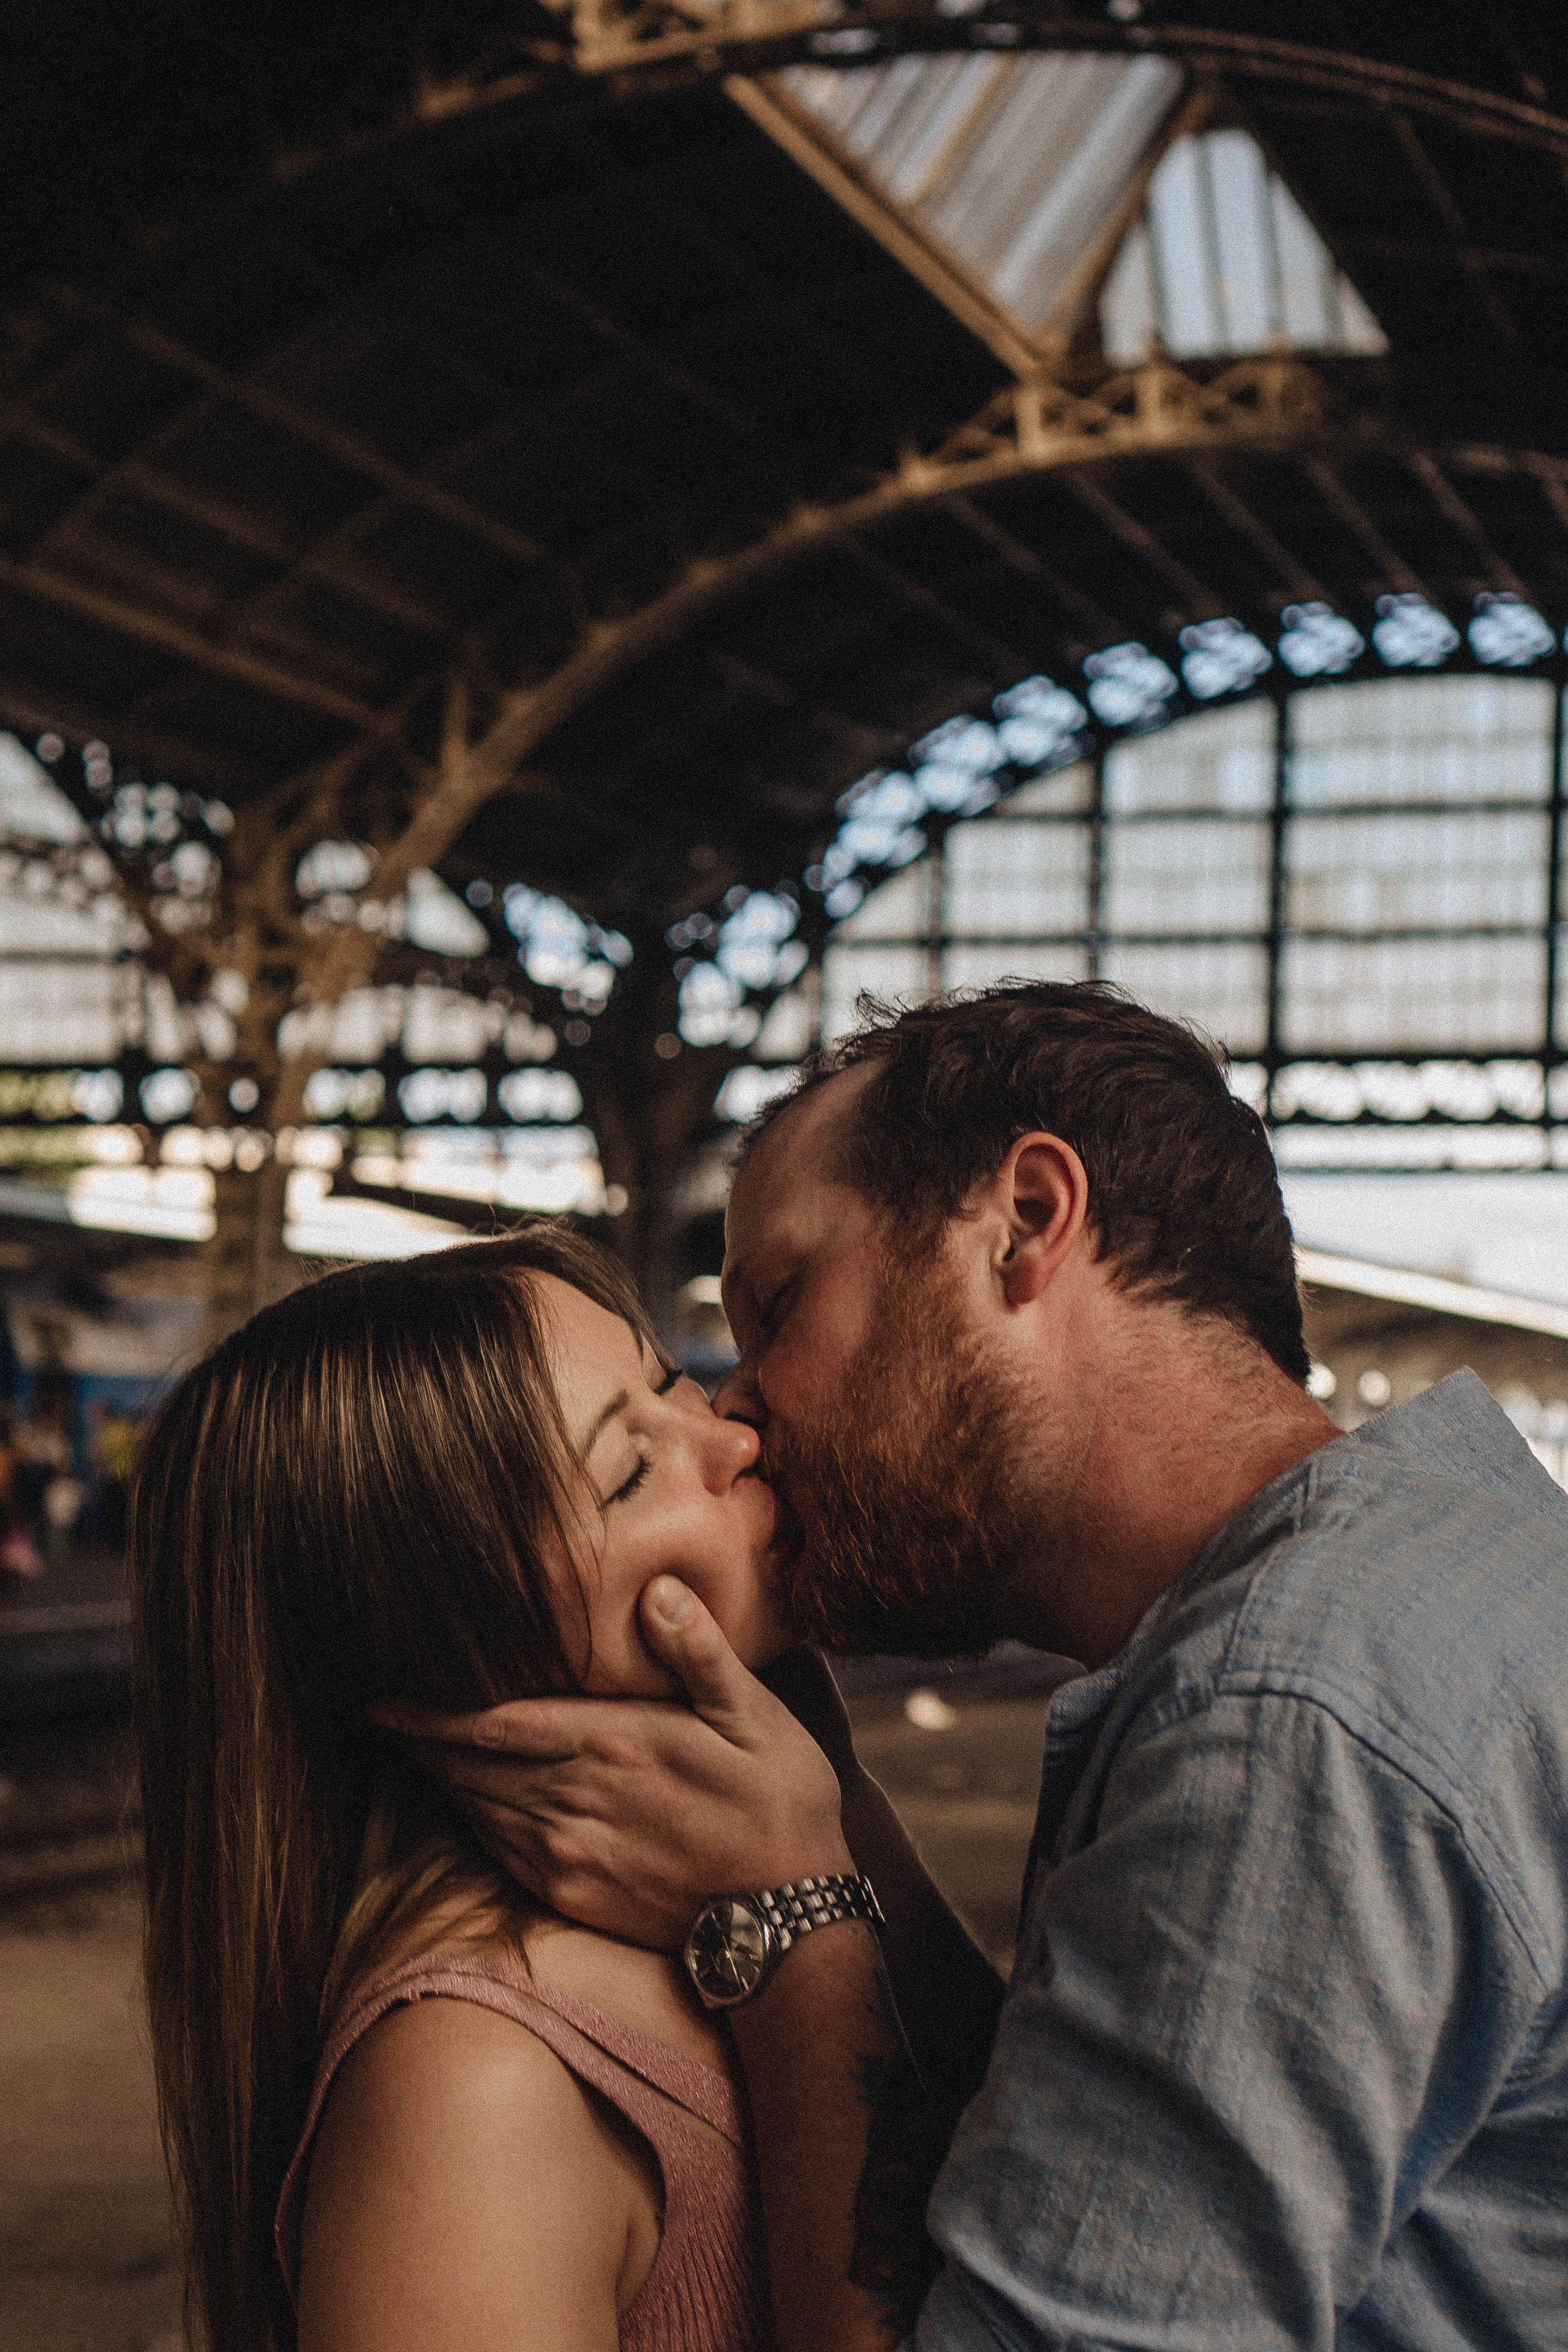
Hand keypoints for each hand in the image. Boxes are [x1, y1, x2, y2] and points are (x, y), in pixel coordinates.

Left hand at [374, 1577, 851, 1946]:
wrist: (788, 1923)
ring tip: (419, 1749)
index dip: (432, 1714)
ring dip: (446, 1780)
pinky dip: (476, 1821)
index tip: (382, 1700)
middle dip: (426, 1742)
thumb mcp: (756, 1717)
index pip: (495, 1725)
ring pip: (479, 1809)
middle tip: (387, 1715)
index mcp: (613, 1746)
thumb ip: (699, 1652)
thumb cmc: (778, 1805)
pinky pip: (500, 1851)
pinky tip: (473, 1802)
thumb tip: (658, 1590)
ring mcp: (569, 1856)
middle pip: (471, 1769)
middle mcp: (576, 1803)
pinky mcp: (572, 1896)